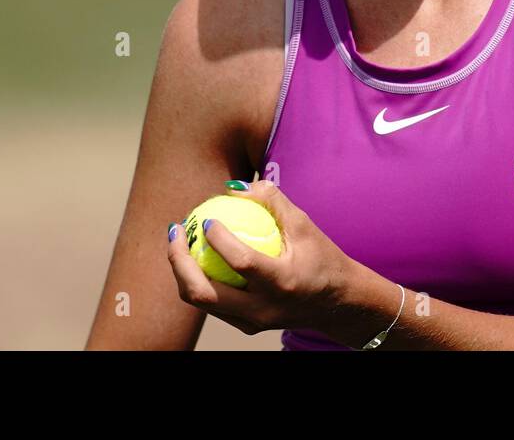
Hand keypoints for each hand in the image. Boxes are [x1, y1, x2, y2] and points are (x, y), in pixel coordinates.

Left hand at [166, 177, 358, 336]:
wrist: (338, 304)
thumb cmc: (322, 258)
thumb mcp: (304, 224)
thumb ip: (271, 201)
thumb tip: (233, 187)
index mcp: (281, 283)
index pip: (240, 263)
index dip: (217, 240)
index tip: (206, 218)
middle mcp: (263, 309)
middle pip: (203, 294)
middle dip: (179, 261)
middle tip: (175, 230)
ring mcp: (252, 322)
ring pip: (201, 302)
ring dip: (182, 270)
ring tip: (178, 240)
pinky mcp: (246, 326)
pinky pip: (211, 304)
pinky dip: (197, 279)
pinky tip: (195, 254)